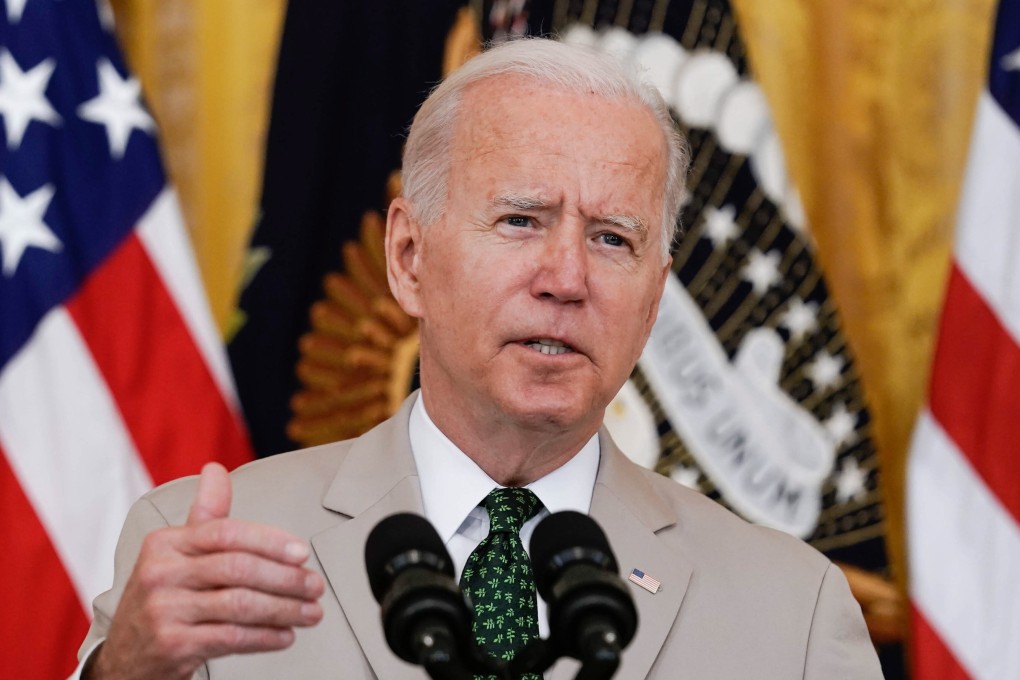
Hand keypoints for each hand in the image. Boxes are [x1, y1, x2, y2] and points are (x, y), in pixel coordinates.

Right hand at [88, 463, 324, 678]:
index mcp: (165, 543)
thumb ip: (205, 514)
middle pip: (238, 568)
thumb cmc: (164, 596)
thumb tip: (216, 470)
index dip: (270, 541)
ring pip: (240, 605)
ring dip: (284, 609)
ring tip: (311, 612)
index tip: (302, 552)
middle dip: (286, 578)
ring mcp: (164, 611)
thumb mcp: (176, 553)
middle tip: (315, 585)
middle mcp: (160, 574)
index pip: (227, 532)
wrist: (128, 656)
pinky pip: (231, 638)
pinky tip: (286, 635)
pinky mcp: (172, 645)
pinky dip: (265, 637)